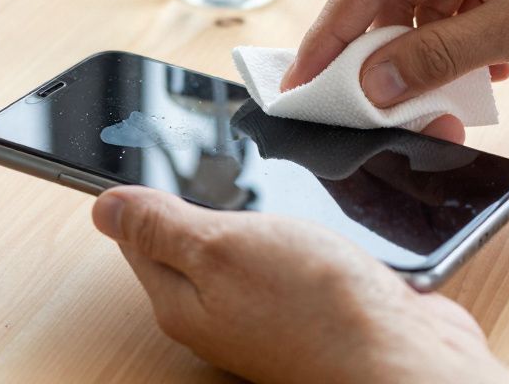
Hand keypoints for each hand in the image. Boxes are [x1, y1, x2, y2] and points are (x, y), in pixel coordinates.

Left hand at [91, 117, 508, 383]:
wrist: (404, 358)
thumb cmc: (316, 309)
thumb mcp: (220, 248)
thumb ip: (162, 226)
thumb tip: (104, 208)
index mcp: (184, 298)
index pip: (140, 237)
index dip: (142, 189)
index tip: (151, 150)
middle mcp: (225, 309)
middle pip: (195, 240)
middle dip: (207, 192)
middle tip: (220, 153)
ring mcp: (273, 307)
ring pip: (253, 241)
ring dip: (263, 207)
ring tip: (275, 176)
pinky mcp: (320, 301)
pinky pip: (299, 252)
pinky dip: (306, 225)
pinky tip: (319, 207)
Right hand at [282, 0, 508, 105]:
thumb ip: (438, 55)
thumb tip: (372, 85)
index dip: (332, 30)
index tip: (303, 77)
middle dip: (378, 49)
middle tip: (359, 103)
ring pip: (421, 4)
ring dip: (423, 53)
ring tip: (432, 98)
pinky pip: (454, 8)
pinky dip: (456, 46)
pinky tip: (480, 76)